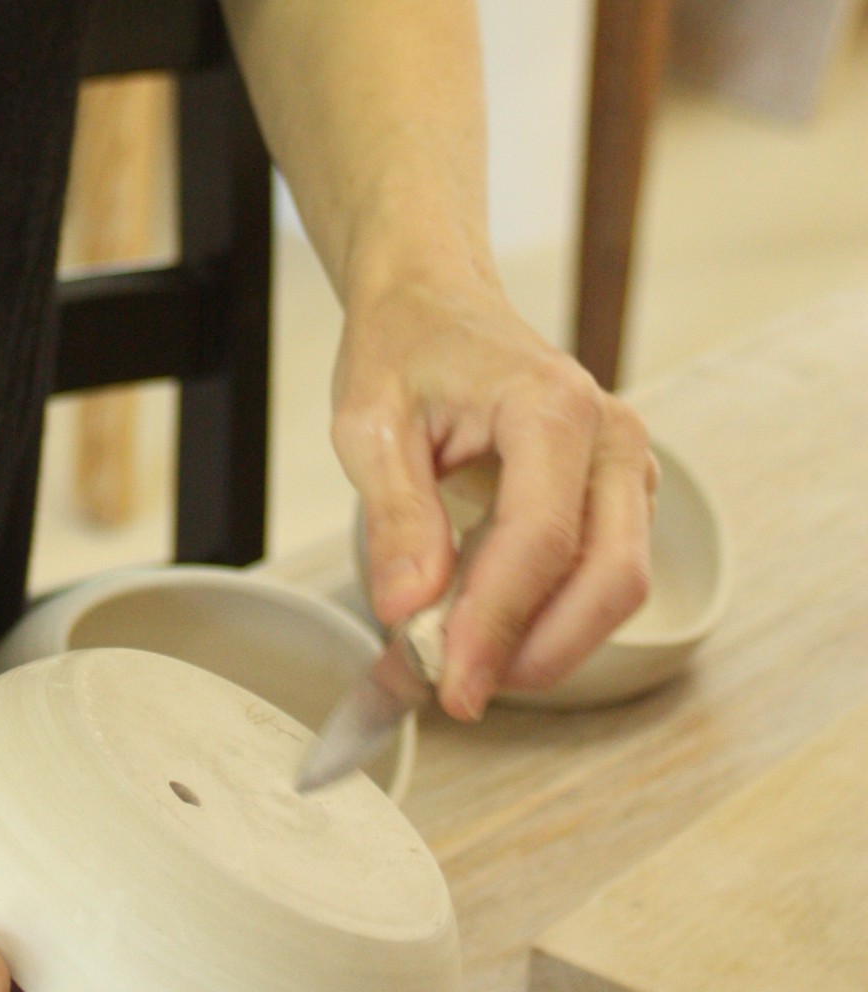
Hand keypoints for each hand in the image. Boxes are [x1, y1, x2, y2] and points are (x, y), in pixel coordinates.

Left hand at [334, 270, 657, 718]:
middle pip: (609, 576)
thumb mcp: (368, 423)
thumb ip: (396, 515)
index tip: (449, 682)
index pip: (541, 537)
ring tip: (451, 664)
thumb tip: (409, 608)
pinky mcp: (614, 492)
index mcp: (551, 405)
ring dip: (541, 644)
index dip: (497, 622)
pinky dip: (544, 617)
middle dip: (535, 651)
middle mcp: (610, 436)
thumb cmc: (403, 348)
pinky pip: (597, 572)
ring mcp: (623, 465)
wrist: (434, 301)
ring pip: (615, 587)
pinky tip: (476, 632)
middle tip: (453, 691)